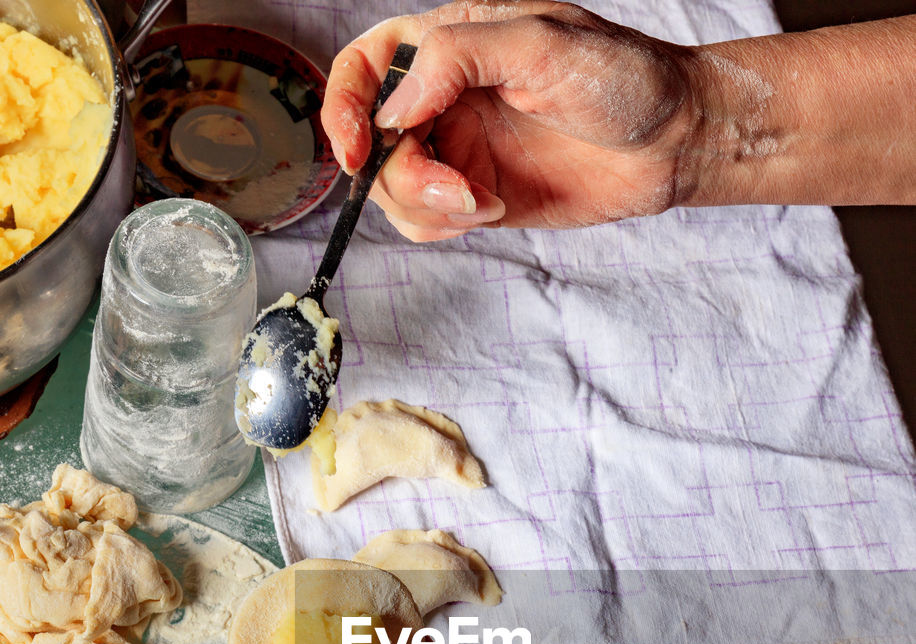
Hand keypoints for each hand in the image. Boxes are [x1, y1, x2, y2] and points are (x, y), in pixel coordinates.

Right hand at [321, 1, 697, 240]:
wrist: (673, 142)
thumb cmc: (623, 79)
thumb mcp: (542, 45)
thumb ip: (460, 60)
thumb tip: (395, 108)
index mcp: (452, 44)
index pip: (367, 66)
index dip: (344, 106)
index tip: (357, 150)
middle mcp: (447, 98)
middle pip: (375, 143)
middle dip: (404, 177)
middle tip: (458, 192)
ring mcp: (459, 151)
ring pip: (396, 190)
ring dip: (429, 207)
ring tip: (484, 203)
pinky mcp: (477, 197)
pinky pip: (428, 221)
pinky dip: (445, 226)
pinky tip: (490, 211)